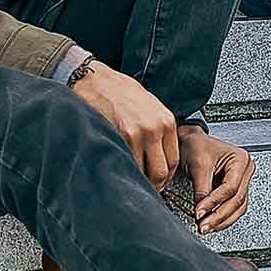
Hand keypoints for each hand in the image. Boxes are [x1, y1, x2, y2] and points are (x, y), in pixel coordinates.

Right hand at [72, 63, 179, 188]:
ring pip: (144, 172)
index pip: (173, 161)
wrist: (96, 80)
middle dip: (153, 186)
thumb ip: (157, 130)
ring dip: (136, 181)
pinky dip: (123, 172)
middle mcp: (156, 128)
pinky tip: (117, 172)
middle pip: (162, 172)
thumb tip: (157, 156)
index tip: (157, 184)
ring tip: (128, 182)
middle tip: (143, 190)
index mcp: (166, 122)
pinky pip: (127, 164)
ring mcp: (139, 133)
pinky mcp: (121, 136)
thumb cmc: (120, 93)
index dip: (165, 178)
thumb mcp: (149, 108)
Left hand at [179, 126, 254, 233]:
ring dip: (222, 220)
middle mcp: (246, 170)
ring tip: (207, 227)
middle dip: (219, 216)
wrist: (191, 141)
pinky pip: (234, 207)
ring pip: (238, 207)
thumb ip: (201, 189)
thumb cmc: (196, 145)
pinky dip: (224, 216)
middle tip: (204, 225)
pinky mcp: (236, 189)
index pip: (230, 187)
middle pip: (237, 200)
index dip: (215, 202)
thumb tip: (202, 211)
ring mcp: (243, 181)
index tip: (200, 212)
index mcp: (241, 160)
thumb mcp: (198, 165)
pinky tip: (213, 222)